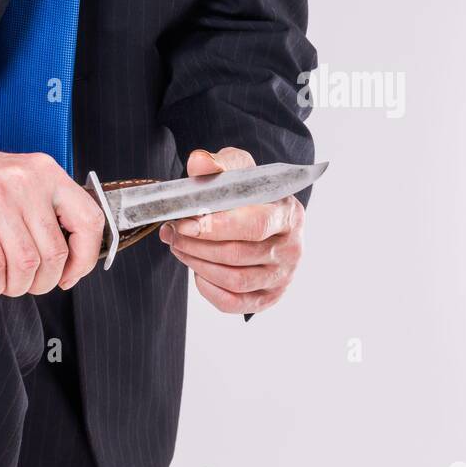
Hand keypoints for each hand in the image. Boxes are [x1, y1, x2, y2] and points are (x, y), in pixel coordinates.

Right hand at [0, 143, 103, 299]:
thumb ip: (43, 208)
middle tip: (24, 284)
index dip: (85, 258)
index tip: (70, 275)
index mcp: (45, 171)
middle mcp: (25, 180)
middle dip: (41, 282)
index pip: (89, 220)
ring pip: (25, 265)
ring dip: (14, 287)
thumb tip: (70, 257)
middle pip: (53, 253)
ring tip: (1, 284)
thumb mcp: (17, 180)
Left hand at [159, 147, 304, 314]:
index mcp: (288, 214)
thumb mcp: (237, 170)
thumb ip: (217, 164)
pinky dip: (208, 288)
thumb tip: (198, 163)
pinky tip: (195, 269)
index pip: (255, 225)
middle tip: (173, 231)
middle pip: (240, 254)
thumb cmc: (248, 191)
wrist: (261, 213)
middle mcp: (292, 248)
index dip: (217, 227)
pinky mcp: (268, 297)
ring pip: (235, 280)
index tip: (186, 222)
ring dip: (198, 264)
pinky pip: (234, 303)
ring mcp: (282, 277)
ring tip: (178, 245)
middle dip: (198, 245)